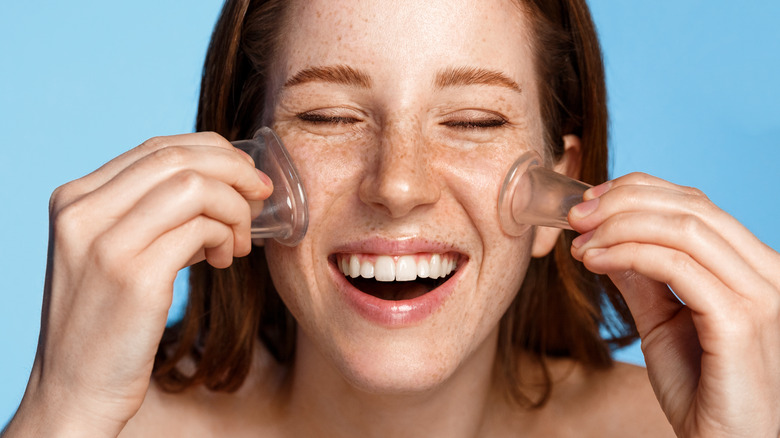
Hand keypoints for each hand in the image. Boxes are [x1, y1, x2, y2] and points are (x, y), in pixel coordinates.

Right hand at [7, 132, 270, 436]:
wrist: (75, 388)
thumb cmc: (106, 321)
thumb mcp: (115, 253)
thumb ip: (152, 215)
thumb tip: (219, 188)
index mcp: (75, 199)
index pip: (156, 147)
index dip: (213, 152)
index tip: (245, 174)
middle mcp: (83, 211)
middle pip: (178, 157)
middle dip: (234, 171)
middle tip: (261, 197)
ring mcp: (105, 242)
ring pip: (194, 187)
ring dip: (235, 208)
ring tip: (240, 242)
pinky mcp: (134, 276)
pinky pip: (201, 229)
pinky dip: (227, 236)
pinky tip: (226, 260)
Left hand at [569, 173, 779, 437]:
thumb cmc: (699, 389)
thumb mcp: (662, 321)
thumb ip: (642, 277)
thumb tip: (606, 235)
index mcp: (752, 265)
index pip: (696, 203)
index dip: (638, 191)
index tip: (587, 202)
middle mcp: (767, 272)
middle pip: (691, 206)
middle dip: (622, 202)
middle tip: (575, 216)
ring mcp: (760, 295)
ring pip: (684, 229)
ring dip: (619, 226)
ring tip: (580, 242)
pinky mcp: (740, 321)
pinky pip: (677, 267)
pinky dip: (628, 254)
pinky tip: (594, 261)